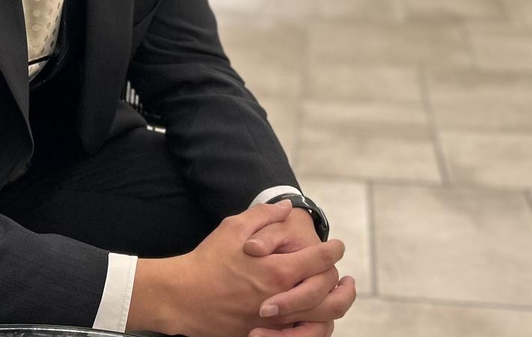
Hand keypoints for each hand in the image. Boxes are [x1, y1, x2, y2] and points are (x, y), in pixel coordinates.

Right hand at [127, 201, 344, 336]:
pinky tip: (314, 316)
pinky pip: (298, 335)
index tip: (336, 246)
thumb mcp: (233, 228)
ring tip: (337, 299)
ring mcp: (274, 322)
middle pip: (329, 297)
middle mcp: (281, 299)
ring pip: (319, 321)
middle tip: (348, 279)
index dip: (333, 251)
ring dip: (334, 309)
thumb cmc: (207, 261)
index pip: (320, 261)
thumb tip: (286, 206)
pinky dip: (312, 327)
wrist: (182, 297)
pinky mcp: (264, 334)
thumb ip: (264, 215)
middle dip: (345, 287)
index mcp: (277, 271)